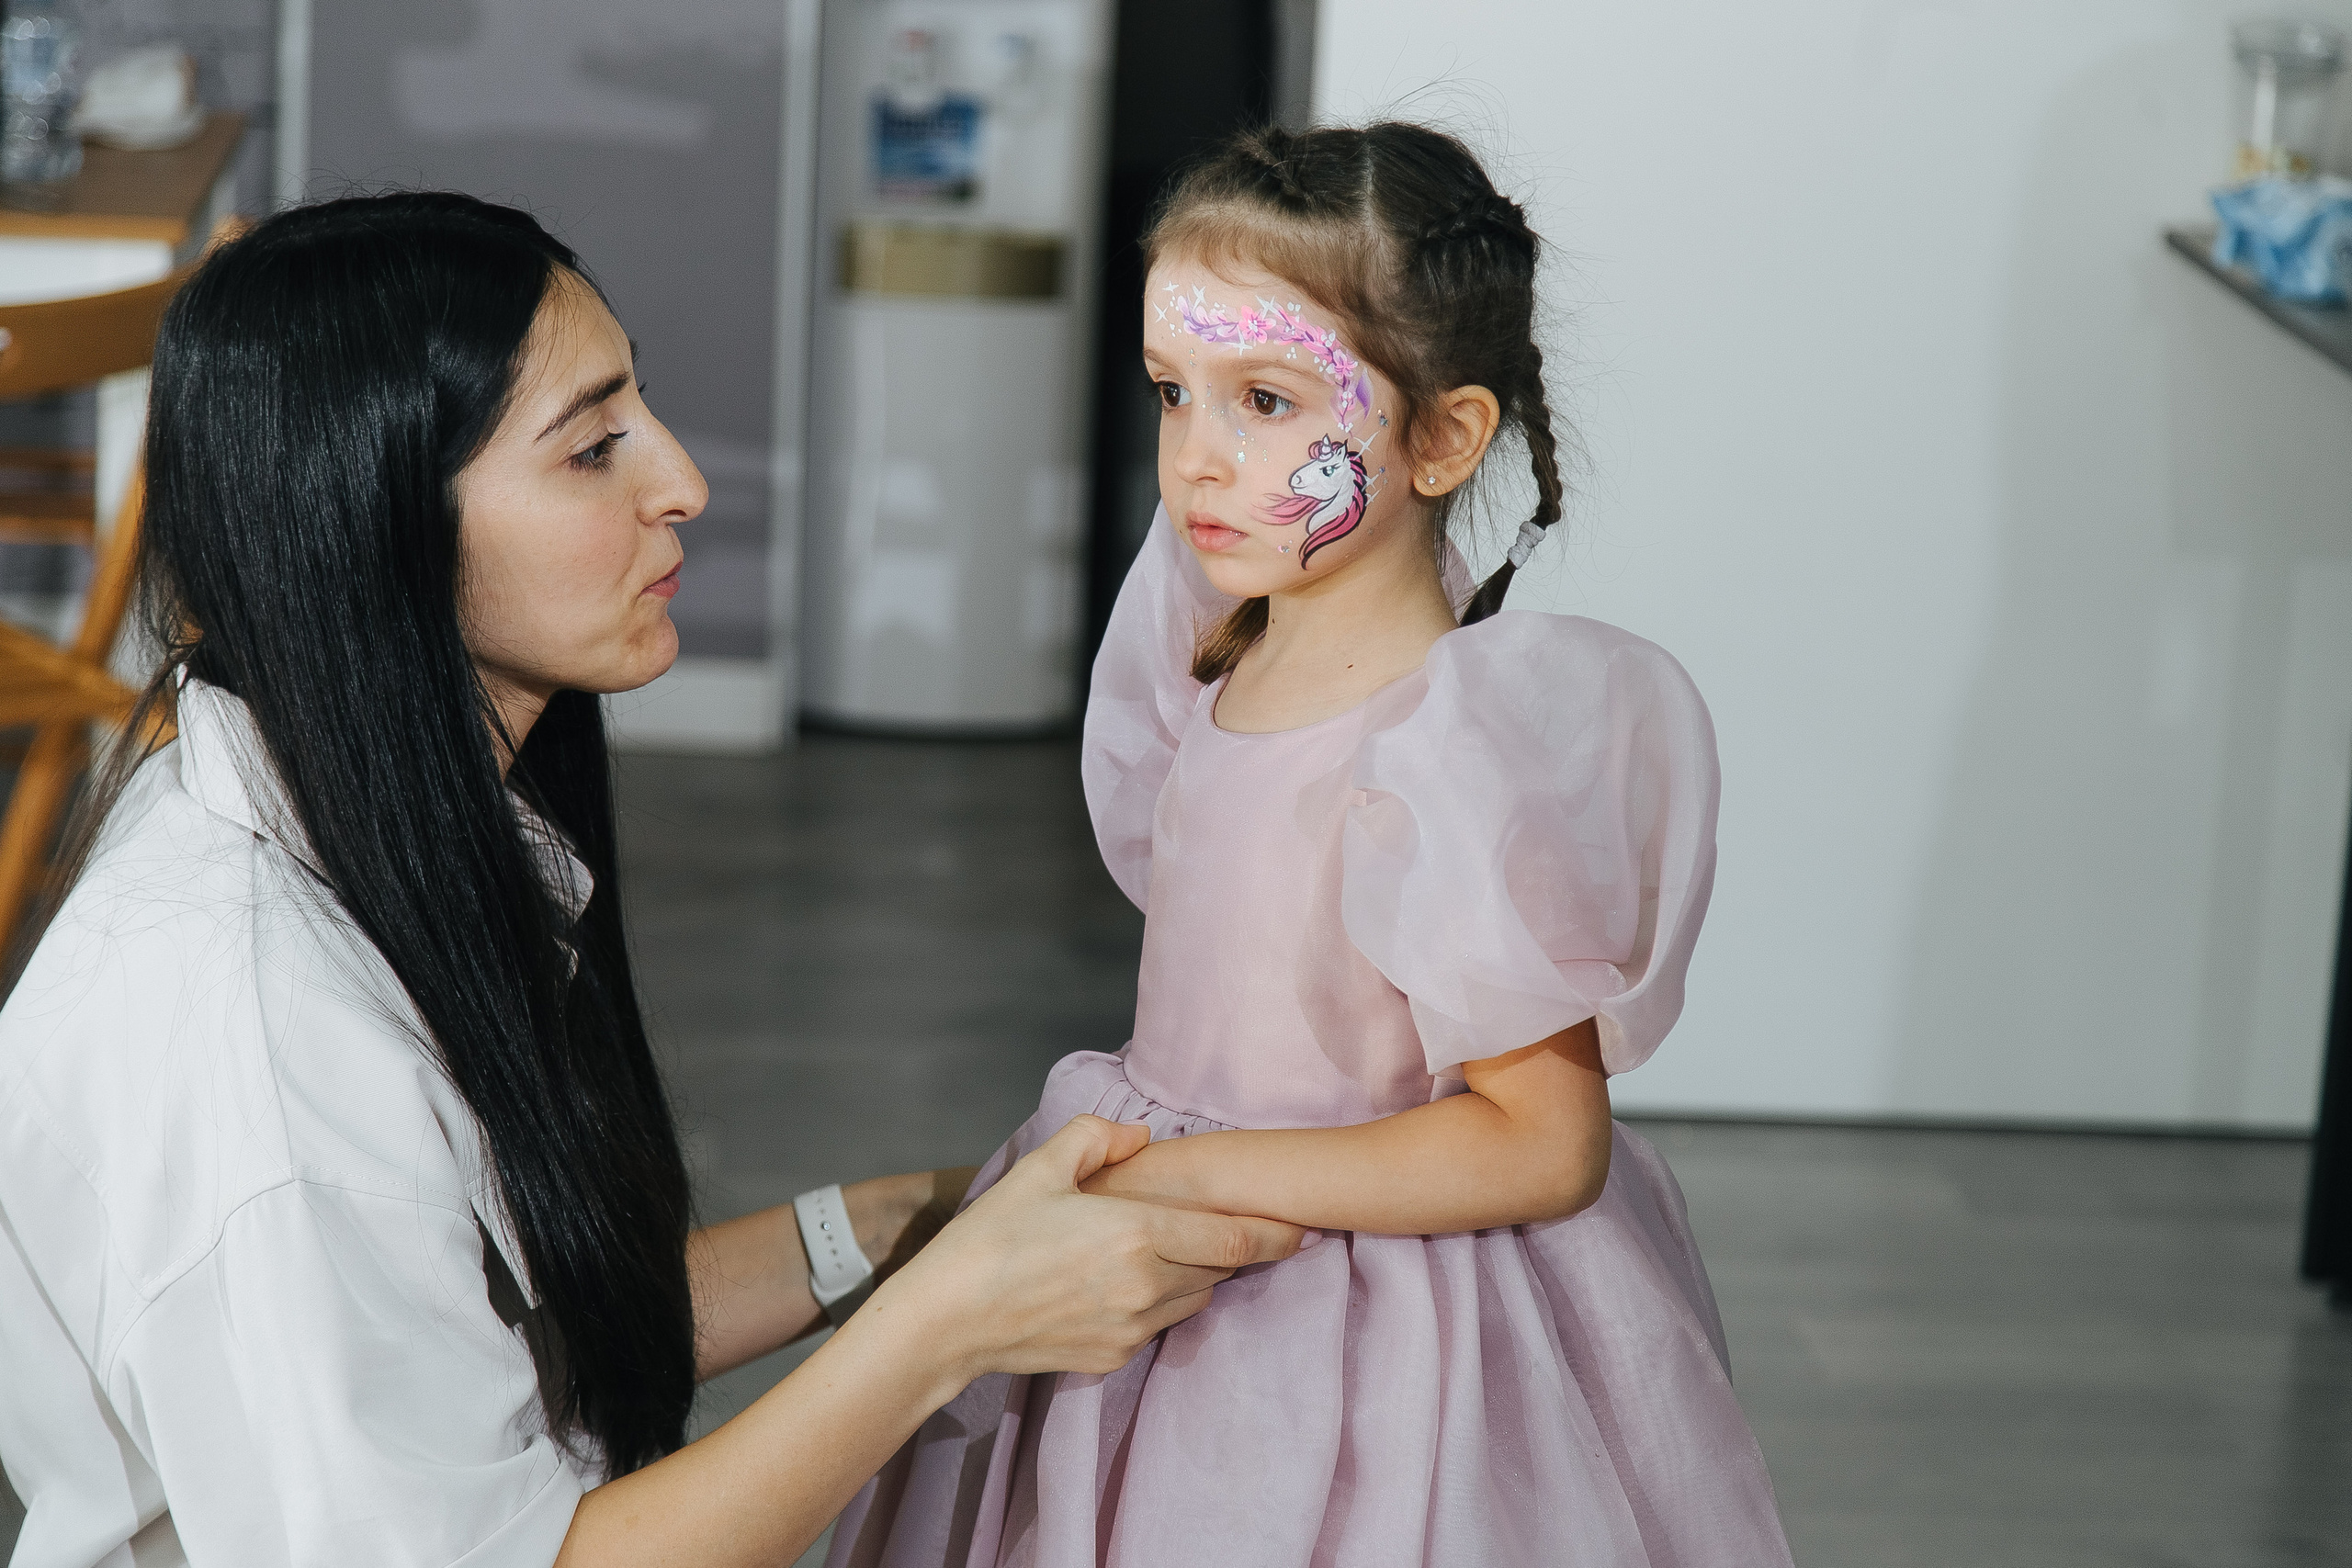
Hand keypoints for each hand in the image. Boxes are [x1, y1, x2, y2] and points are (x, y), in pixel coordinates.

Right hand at [867, 1115, 1306, 1382]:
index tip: (1306, 1224)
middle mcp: (1146, 1286)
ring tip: (1190, 1249)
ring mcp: (1132, 1328)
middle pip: (1226, 1269)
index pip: (1237, 1237)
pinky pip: (1161, 1325)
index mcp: (1138, 1234)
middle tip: (1259, 1229)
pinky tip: (1138, 1282)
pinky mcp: (1114, 1356)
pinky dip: (1163, 1301)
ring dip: (1202, 1274)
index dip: (1278, 1232)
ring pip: (1197, 1298)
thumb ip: (1097, 1137)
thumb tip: (1139, 1135)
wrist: (946, 1322)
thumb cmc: (989, 1239)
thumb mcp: (1040, 1168)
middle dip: (1245, 1249)